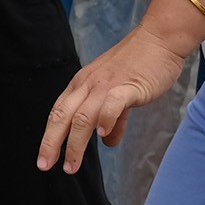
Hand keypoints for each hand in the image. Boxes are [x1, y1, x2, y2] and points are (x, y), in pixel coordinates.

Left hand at [38, 24, 197, 173]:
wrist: (160, 38)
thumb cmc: (140, 65)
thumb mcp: (118, 92)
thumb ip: (113, 118)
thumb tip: (107, 142)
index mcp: (82, 85)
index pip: (58, 113)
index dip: (49, 137)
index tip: (44, 159)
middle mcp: (88, 84)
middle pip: (62, 116)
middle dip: (52, 143)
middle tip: (45, 166)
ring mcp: (107, 85)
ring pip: (83, 116)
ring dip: (75, 144)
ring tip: (72, 165)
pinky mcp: (128, 86)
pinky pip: (112, 104)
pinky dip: (105, 120)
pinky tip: (103, 137)